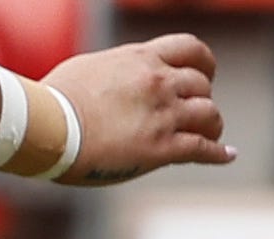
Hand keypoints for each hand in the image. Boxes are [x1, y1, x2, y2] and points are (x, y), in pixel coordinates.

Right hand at [41, 34, 230, 183]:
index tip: (204, 74)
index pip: (190, 48)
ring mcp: (163, 115)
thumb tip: (126, 79)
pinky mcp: (163, 147)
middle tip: (194, 112)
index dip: (204, 63)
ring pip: (211, 115)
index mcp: (140, 58)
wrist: (46, 125)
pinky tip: (227, 155)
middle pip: (202, 86)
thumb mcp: (93, 67)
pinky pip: (204, 149)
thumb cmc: (56, 98)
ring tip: (206, 134)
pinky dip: (219, 153)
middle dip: (201, 99)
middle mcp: (157, 82)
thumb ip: (120, 71)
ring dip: (211, 126)